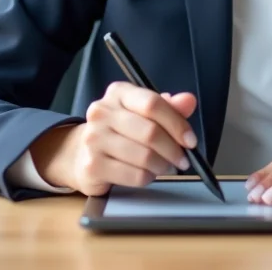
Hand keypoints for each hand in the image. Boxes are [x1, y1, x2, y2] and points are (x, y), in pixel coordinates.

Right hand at [30, 84, 197, 196]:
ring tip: (164, 166)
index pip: (152, 103)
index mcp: (118, 93)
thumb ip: (169, 107)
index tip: (190, 140)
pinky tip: (146, 174)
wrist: (81, 153)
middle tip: (182, 159)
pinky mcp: (93, 165)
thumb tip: (189, 101)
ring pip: (144, 156)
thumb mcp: (143, 113)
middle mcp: (102, 112)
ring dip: (162, 165)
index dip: (177, 123)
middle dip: (173, 149)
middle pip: (150, 132)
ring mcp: (94, 139)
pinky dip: (148, 178)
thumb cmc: (120, 131)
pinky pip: (134, 176)